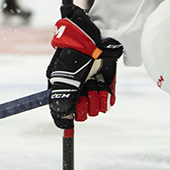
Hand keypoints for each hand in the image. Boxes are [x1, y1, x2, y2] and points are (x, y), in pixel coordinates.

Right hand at [46, 4, 123, 128]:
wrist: (93, 41)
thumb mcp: (64, 80)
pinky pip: (107, 102)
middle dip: (85, 106)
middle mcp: (77, 91)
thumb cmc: (74, 58)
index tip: (70, 128)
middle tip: (86, 93)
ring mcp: (92, 88)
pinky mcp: (106, 85)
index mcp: (63, 90)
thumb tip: (63, 124)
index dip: (67, 120)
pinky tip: (103, 85)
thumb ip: (63, 103)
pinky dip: (106, 96)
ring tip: (95, 83)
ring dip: (96, 98)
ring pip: (96, 109)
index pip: (63, 113)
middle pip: (82, 114)